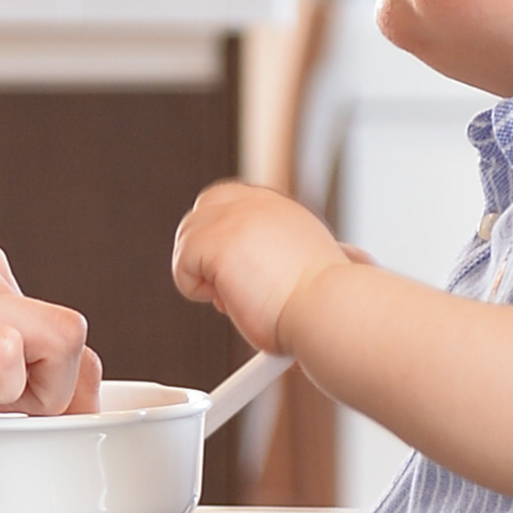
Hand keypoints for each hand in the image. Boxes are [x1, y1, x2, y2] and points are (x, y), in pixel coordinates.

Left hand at [172, 180, 352, 360]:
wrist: (330, 310)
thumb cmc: (326, 306)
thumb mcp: (303, 268)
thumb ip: (272, 257)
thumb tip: (246, 273)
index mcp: (281, 208)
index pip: (230, 202)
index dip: (223, 236)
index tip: (238, 272)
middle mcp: (259, 204)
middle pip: (202, 211)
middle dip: (204, 250)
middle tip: (230, 287)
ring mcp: (236, 217)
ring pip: (187, 238)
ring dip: (203, 274)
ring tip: (238, 297)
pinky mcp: (216, 239)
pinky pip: (181, 263)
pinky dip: (196, 290)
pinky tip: (231, 300)